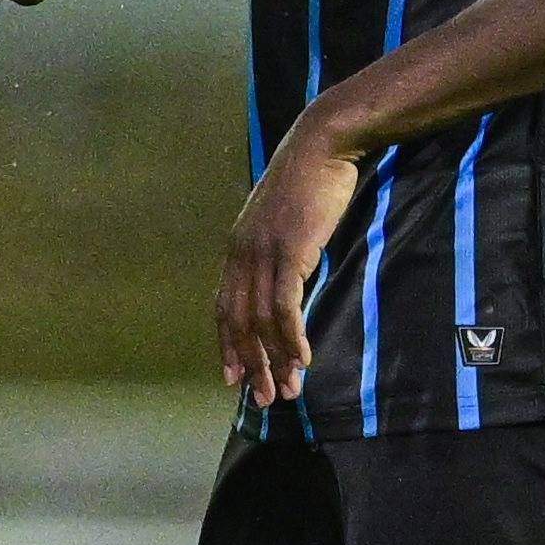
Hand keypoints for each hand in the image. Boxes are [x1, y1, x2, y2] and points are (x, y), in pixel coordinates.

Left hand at [215, 123, 364, 408]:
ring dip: (275, 361)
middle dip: (251, 365)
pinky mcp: (289, 254)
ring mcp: (263, 255)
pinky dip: (293, 338)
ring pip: (262, 322)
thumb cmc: (308, 181)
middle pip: (239, 323)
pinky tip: (303, 360)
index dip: (227, 346)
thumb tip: (284, 276)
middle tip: (262, 398)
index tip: (232, 377)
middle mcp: (242, 255)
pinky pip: (286, 308)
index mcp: (237, 249)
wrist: (321, 146)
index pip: (224, 308)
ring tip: (286, 390)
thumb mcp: (282, 220)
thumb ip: (276, 249)